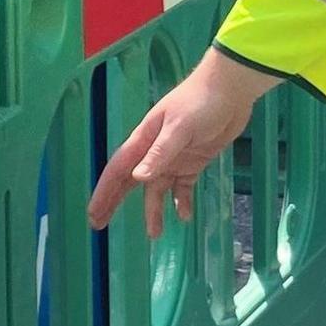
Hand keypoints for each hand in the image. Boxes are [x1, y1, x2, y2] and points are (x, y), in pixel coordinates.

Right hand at [89, 49, 276, 236]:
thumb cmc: (200, 103)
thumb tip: (138, 179)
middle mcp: (155, 151)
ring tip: (155, 234)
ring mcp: (174, 158)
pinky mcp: (194, 161)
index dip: (105, 192)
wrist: (231, 91)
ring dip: (154, 209)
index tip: (94, 213)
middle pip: (131, 181)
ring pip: (157, 189)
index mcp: (145, 140)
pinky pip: (183, 186)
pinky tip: (184, 215)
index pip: (119, 170)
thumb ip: (160, 153)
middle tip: (101, 225)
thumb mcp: (179, 127)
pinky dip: (182, 201)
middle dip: (116, 202)